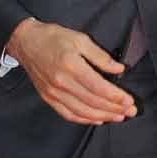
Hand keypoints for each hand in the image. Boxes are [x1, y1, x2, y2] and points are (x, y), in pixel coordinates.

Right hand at [6, 18, 136, 123]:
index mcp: (72, 65)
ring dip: (103, 116)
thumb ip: (100, 56)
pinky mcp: (49, 98)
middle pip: (93, 102)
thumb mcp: (80, 39)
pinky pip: (69, 114)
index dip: (116, 97)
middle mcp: (62, 82)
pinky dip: (85, 119)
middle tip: (130, 111)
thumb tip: (118, 69)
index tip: (130, 101)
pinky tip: (97, 119)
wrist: (26, 42)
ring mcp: (54, 92)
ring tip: (118, 117)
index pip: (99, 87)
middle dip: (115, 109)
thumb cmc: (53, 38)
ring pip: (83, 112)